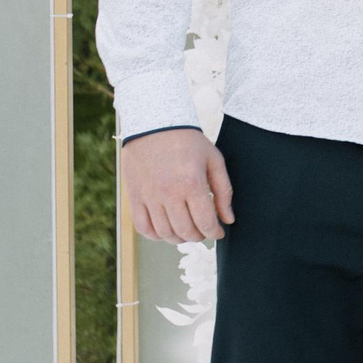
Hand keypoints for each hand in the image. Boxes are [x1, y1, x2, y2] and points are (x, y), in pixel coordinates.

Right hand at [123, 128, 232, 242]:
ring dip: (179, 238)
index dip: (215, 232)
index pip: (205, 222)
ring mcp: (149, 196)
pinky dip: (155, 235)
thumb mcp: (213, 160)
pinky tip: (165, 230)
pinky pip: (143, 227)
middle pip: (185, 232)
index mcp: (191, 183)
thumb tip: (228, 219)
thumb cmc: (188, 141)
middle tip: (204, 231)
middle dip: (199, 236)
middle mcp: (168, 193)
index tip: (218, 232)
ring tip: (187, 230)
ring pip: (164, 233)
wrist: (155, 124)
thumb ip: (224, 191)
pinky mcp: (134, 196)